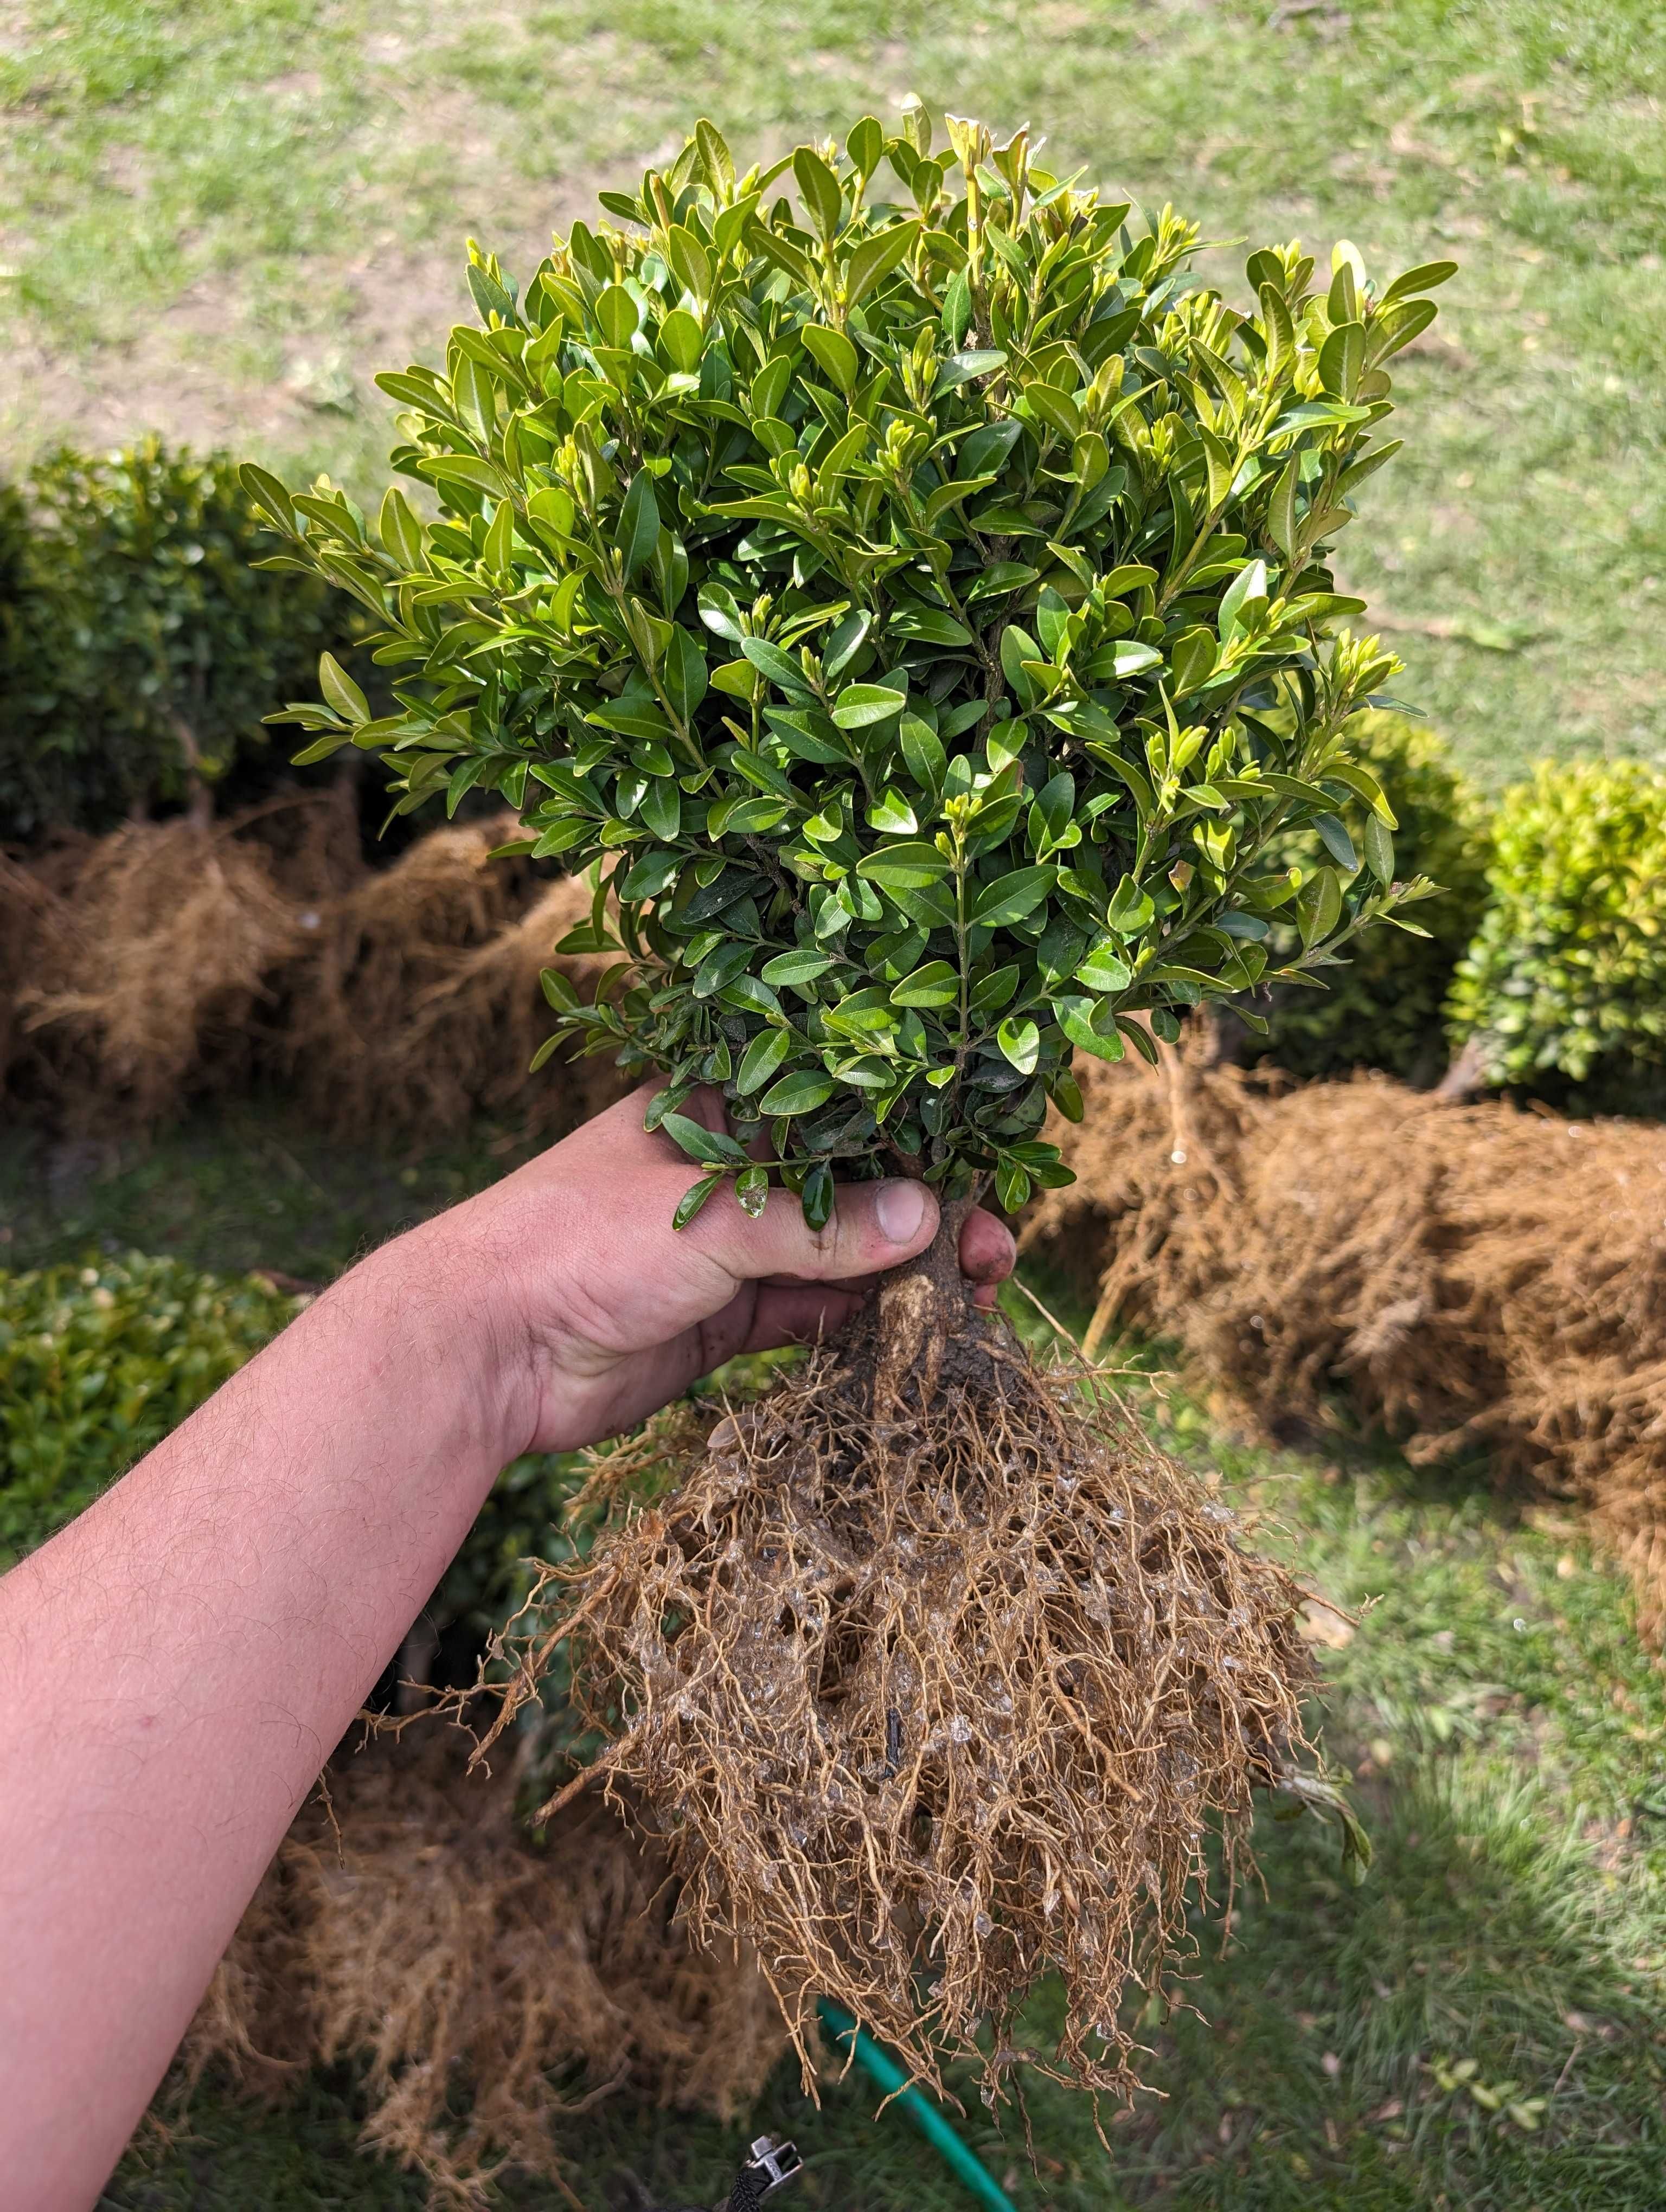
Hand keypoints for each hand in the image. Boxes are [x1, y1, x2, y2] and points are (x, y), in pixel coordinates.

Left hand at [423, 1082, 1016, 1457]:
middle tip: (995, 1252)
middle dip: (925, 1216)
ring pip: (840, 1256)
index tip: (982, 1169)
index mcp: (717, 1108)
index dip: (915, 1139)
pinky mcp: (723, 1320)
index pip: (838, 1111)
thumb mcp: (712, 1219)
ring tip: (975, 1296)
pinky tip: (914, 1332)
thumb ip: (824, 1224)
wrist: (483, 1347)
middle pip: (852, 1187)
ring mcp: (728, 1249)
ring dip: (904, 1276)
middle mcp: (730, 1173)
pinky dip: (861, 1323)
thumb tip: (932, 1217)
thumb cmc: (578, 1239)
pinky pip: (810, 1315)